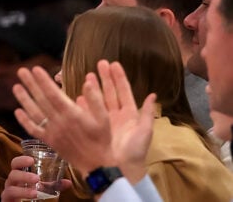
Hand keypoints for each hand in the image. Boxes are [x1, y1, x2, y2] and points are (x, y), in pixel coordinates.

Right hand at [0, 155, 71, 201]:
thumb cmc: (31, 196)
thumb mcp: (43, 190)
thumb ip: (52, 185)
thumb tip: (68, 182)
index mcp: (19, 175)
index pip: (16, 163)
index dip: (22, 160)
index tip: (32, 160)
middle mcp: (12, 181)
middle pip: (13, 172)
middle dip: (24, 174)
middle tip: (37, 178)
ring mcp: (8, 190)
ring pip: (10, 184)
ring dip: (23, 187)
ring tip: (35, 190)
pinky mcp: (6, 199)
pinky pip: (9, 193)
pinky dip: (21, 193)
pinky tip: (32, 194)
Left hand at [13, 65, 111, 174]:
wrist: (97, 165)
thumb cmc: (102, 140)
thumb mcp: (105, 118)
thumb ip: (95, 99)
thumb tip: (88, 81)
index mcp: (72, 114)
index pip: (54, 94)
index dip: (44, 81)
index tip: (35, 69)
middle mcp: (59, 122)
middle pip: (41, 100)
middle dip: (31, 84)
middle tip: (21, 71)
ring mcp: (52, 132)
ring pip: (35, 113)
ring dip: (24, 99)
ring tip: (15, 86)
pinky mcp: (49, 141)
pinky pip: (34, 130)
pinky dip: (24, 121)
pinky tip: (17, 111)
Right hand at [84, 60, 155, 183]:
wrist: (121, 170)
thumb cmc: (135, 152)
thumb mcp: (144, 132)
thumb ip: (147, 113)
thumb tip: (153, 94)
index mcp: (129, 114)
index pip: (124, 91)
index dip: (119, 78)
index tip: (114, 64)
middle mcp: (116, 115)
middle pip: (110, 92)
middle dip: (105, 77)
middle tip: (100, 63)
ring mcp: (104, 120)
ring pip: (98, 99)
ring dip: (93, 87)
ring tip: (88, 75)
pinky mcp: (94, 127)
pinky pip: (88, 111)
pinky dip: (84, 102)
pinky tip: (79, 94)